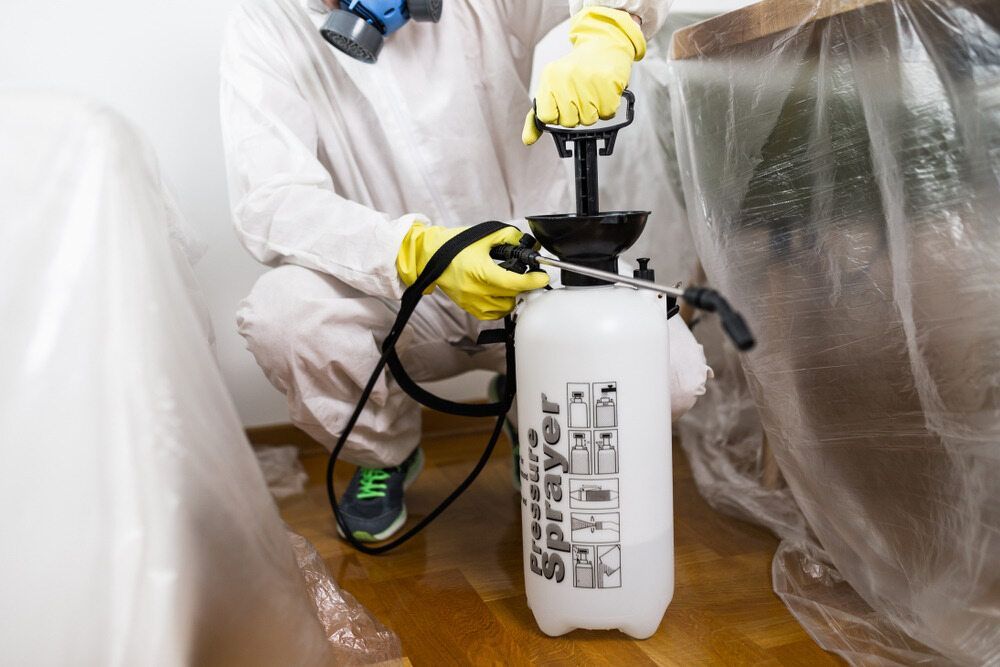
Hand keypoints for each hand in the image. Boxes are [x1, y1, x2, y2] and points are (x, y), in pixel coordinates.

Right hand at [396, 223, 548, 319]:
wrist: (429, 256)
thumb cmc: (453, 246)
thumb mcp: (482, 236)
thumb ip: (506, 237)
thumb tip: (523, 241)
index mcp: (481, 272)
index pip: (514, 283)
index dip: (532, 281)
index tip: (542, 277)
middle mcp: (477, 291)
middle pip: (511, 296)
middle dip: (521, 286)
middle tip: (524, 275)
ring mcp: (472, 302)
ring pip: (504, 308)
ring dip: (511, 297)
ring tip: (509, 284)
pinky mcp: (468, 307)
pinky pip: (492, 315)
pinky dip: (500, 306)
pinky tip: (499, 294)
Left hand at [523, 7, 645, 145]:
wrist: (603, 45)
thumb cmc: (575, 70)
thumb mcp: (550, 87)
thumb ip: (536, 116)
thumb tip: (527, 140)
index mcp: (549, 78)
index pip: (546, 117)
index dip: (556, 116)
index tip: (562, 106)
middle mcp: (566, 78)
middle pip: (569, 122)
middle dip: (577, 114)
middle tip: (580, 96)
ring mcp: (588, 80)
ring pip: (589, 120)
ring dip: (593, 111)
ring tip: (593, 92)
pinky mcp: (608, 83)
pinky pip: (607, 113)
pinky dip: (607, 107)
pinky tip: (604, 91)